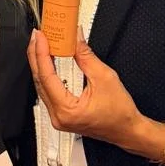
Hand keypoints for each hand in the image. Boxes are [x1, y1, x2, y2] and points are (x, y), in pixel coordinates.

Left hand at [27, 28, 143, 150]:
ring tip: (41, 45)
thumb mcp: (104, 77)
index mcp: (67, 111)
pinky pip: (48, 91)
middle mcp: (58, 117)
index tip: (41, 37)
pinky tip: (47, 62)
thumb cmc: (120, 112)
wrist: (128, 130)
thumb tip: (75, 39)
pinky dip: (47, 74)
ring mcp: (58, 117)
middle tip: (38, 35)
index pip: (47, 76)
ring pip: (42, 86)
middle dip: (37, 55)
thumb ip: (86, 56)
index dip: (41, 53)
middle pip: (40, 80)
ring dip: (40, 64)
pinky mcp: (61, 114)